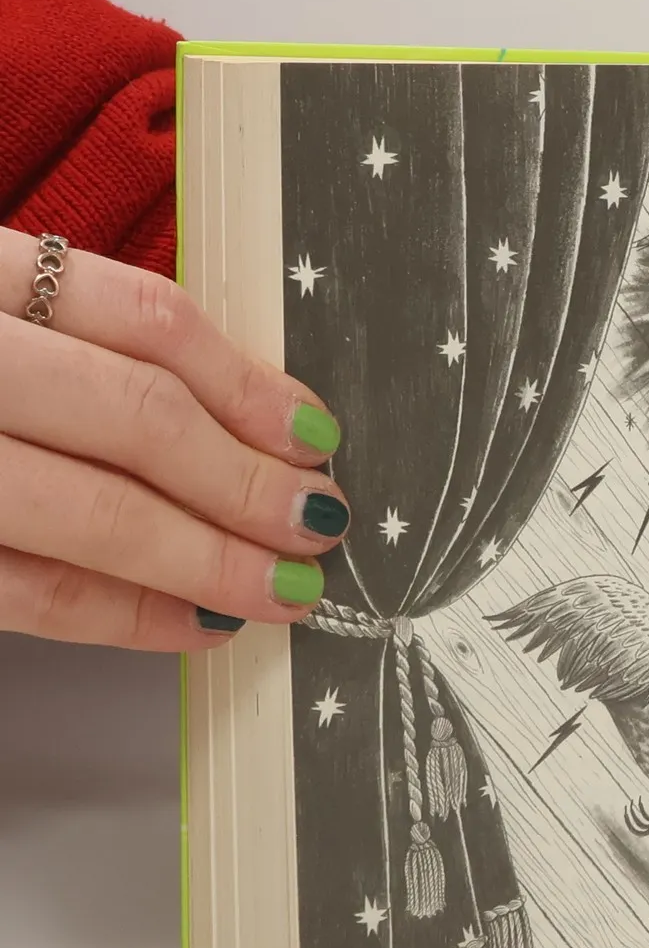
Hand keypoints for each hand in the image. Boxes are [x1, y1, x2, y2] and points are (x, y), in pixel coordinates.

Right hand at [0, 228, 347, 649]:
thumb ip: (75, 338)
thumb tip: (245, 418)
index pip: (143, 320)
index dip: (249, 386)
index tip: (319, 435)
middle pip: (132, 420)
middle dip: (246, 486)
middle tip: (320, 526)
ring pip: (83, 514)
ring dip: (203, 562)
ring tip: (285, 591)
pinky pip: (24, 591)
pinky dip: (120, 616)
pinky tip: (193, 628)